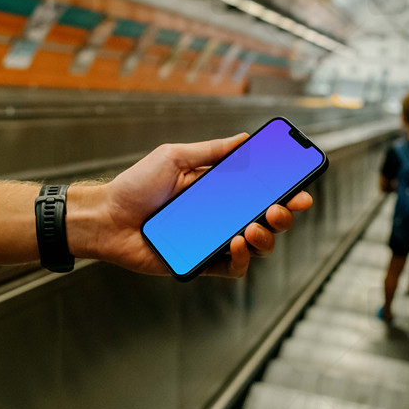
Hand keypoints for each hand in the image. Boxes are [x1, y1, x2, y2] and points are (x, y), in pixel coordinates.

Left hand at [66, 133, 312, 277]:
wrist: (106, 216)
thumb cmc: (136, 186)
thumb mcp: (174, 157)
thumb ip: (211, 151)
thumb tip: (245, 139)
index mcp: (220, 191)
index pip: (262, 191)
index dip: (286, 191)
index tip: (301, 188)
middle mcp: (222, 216)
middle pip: (268, 221)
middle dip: (284, 215)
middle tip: (279, 208)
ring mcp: (213, 241)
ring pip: (256, 247)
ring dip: (265, 237)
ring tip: (253, 227)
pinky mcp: (201, 262)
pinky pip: (232, 268)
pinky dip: (240, 258)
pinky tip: (234, 244)